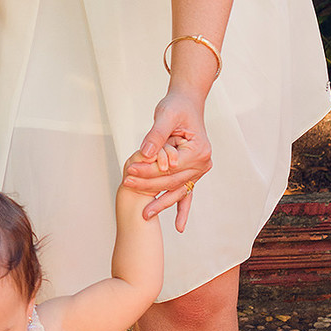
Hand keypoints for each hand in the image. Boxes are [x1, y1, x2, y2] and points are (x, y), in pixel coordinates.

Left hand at [123, 94, 211, 233]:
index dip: (149, 170)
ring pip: (176, 189)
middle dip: (149, 185)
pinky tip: (178, 227)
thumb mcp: (165, 116)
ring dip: (160, 201)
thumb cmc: (176, 107)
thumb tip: (145, 155)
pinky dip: (182, 209)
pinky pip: (187, 193)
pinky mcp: (193, 173)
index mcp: (199, 151)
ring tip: (144, 214)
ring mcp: (199, 170)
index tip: (129, 171)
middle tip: (127, 185)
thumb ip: (156, 136)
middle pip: (172, 181)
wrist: (187, 103)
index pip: (170, 167)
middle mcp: (203, 163)